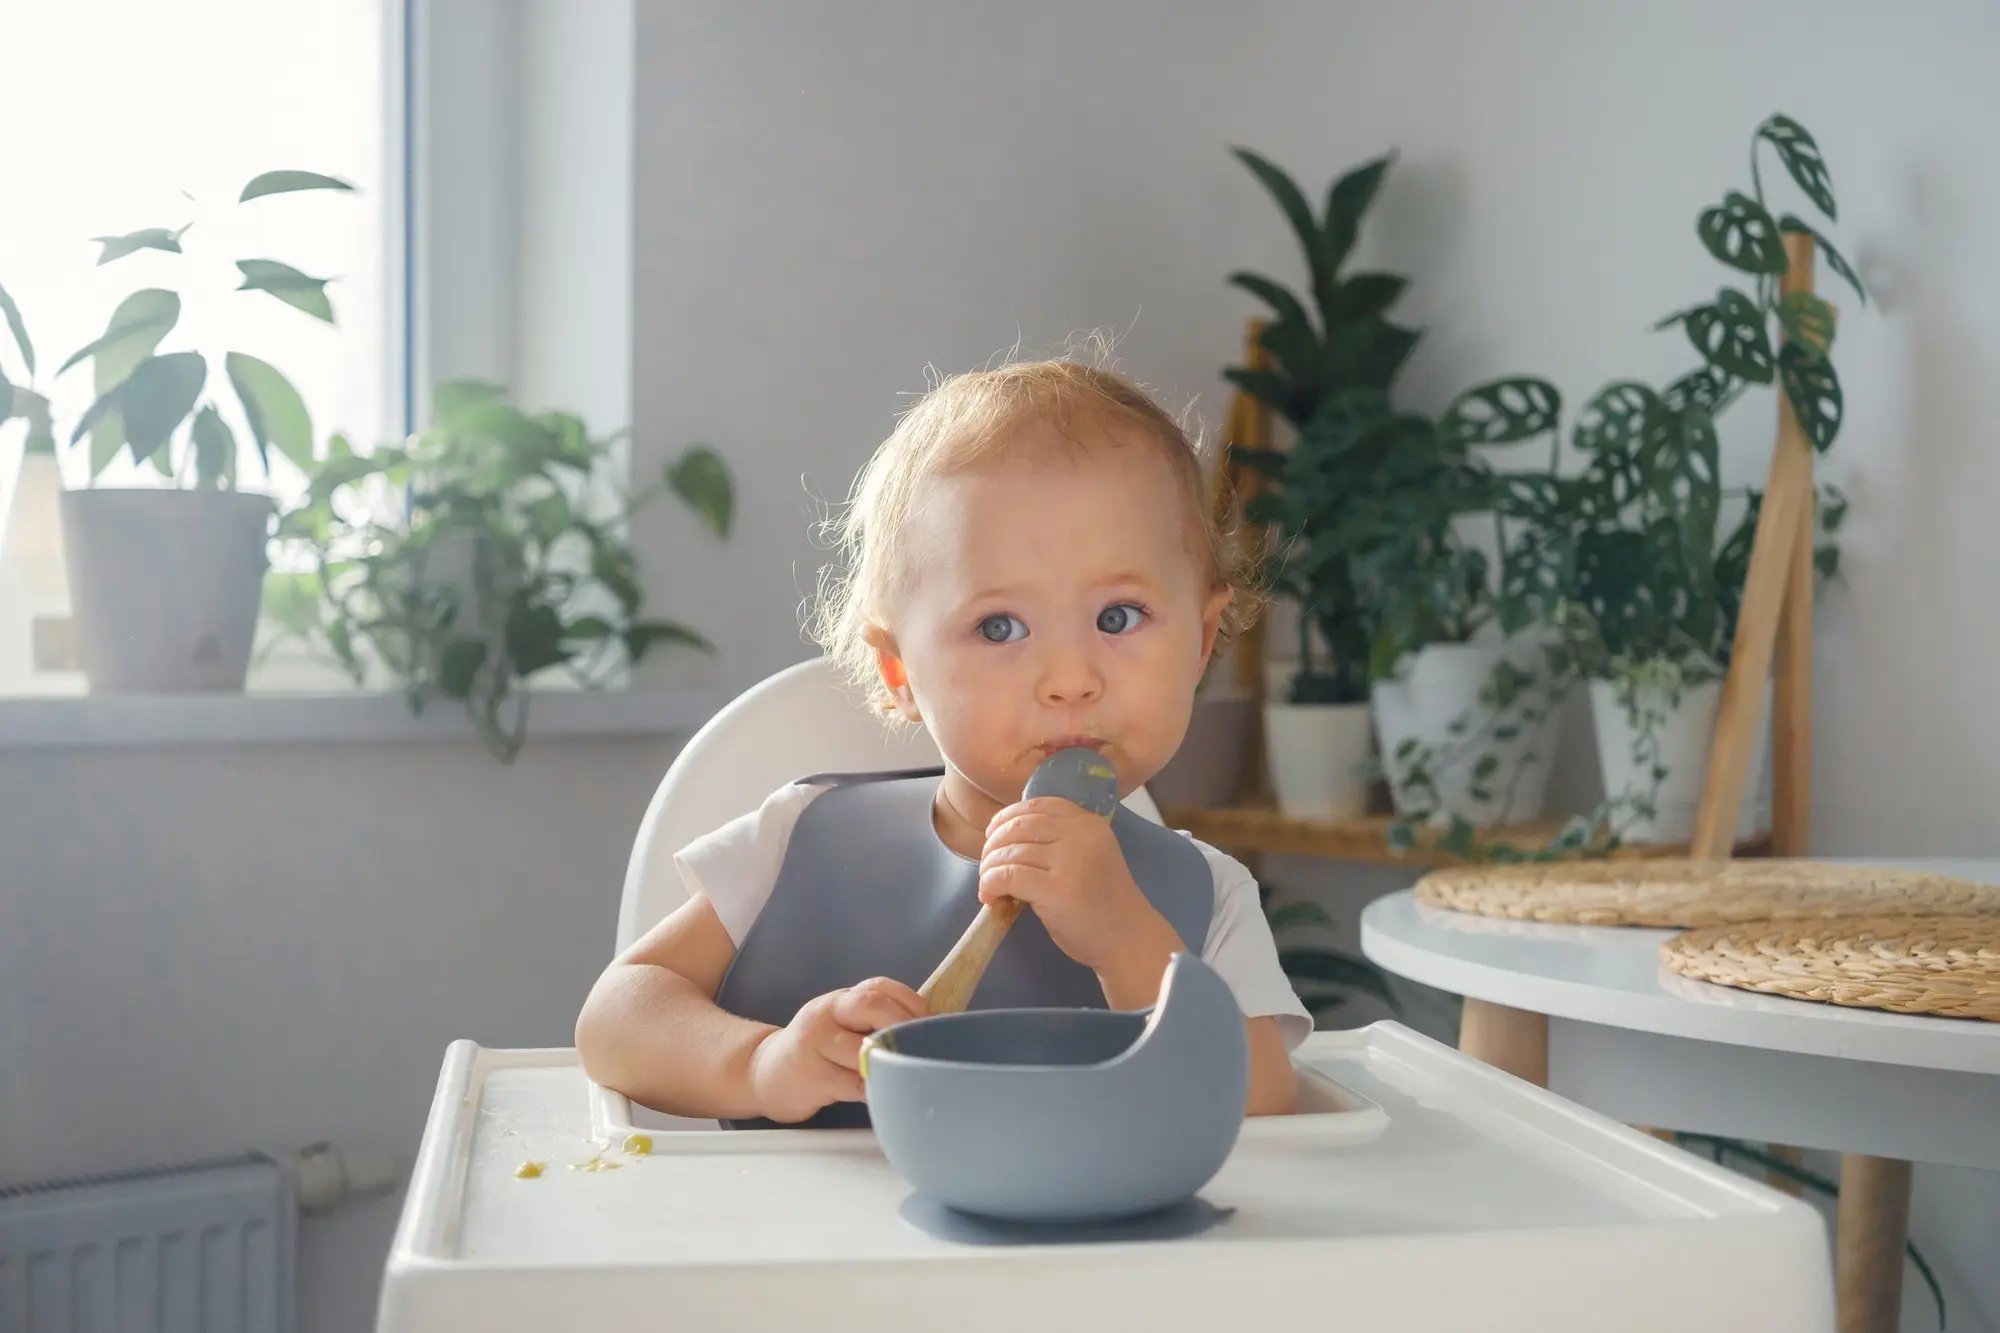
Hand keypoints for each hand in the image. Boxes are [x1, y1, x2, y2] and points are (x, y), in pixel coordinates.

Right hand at [747, 978, 927, 1122]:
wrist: (765, 1074)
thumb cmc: (817, 1051)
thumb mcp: (840, 1026)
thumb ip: (874, 1022)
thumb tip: (927, 1032)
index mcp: (840, 999)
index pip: (879, 987)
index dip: (911, 1001)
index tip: (932, 1022)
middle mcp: (826, 1013)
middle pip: (871, 1005)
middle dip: (904, 1024)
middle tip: (923, 1046)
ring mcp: (815, 1043)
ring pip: (863, 1048)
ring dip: (890, 1062)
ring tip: (906, 1072)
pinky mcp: (811, 1076)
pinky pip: (852, 1083)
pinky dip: (873, 1088)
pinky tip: (882, 1092)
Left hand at [978, 797, 1170, 972]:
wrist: (1128, 939)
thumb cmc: (1105, 902)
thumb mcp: (1090, 855)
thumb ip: (1059, 840)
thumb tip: (1006, 838)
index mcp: (1089, 823)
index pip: (1036, 805)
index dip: (1007, 817)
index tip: (994, 835)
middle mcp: (1080, 835)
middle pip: (1019, 826)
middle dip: (993, 844)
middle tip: (988, 866)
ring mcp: (1069, 861)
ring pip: (1010, 851)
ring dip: (989, 867)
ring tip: (988, 885)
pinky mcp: (1055, 889)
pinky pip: (1008, 876)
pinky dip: (991, 884)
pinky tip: (991, 897)